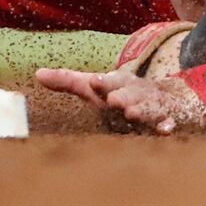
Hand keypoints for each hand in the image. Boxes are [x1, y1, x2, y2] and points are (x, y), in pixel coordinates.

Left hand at [35, 67, 203, 134]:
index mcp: (116, 82)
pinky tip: (166, 130)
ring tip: (132, 113)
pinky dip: (167, 126)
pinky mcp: (165, 119)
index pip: (107, 82)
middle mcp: (134, 91)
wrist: (162, 95)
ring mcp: (150, 105)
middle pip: (127, 93)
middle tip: (114, 101)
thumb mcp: (95, 86)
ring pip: (147, 107)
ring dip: (141, 110)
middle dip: (121, 96)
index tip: (93, 82)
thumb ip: (68, 81)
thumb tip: (37, 74)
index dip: (100, 83)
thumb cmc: (119, 92)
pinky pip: (168, 122)